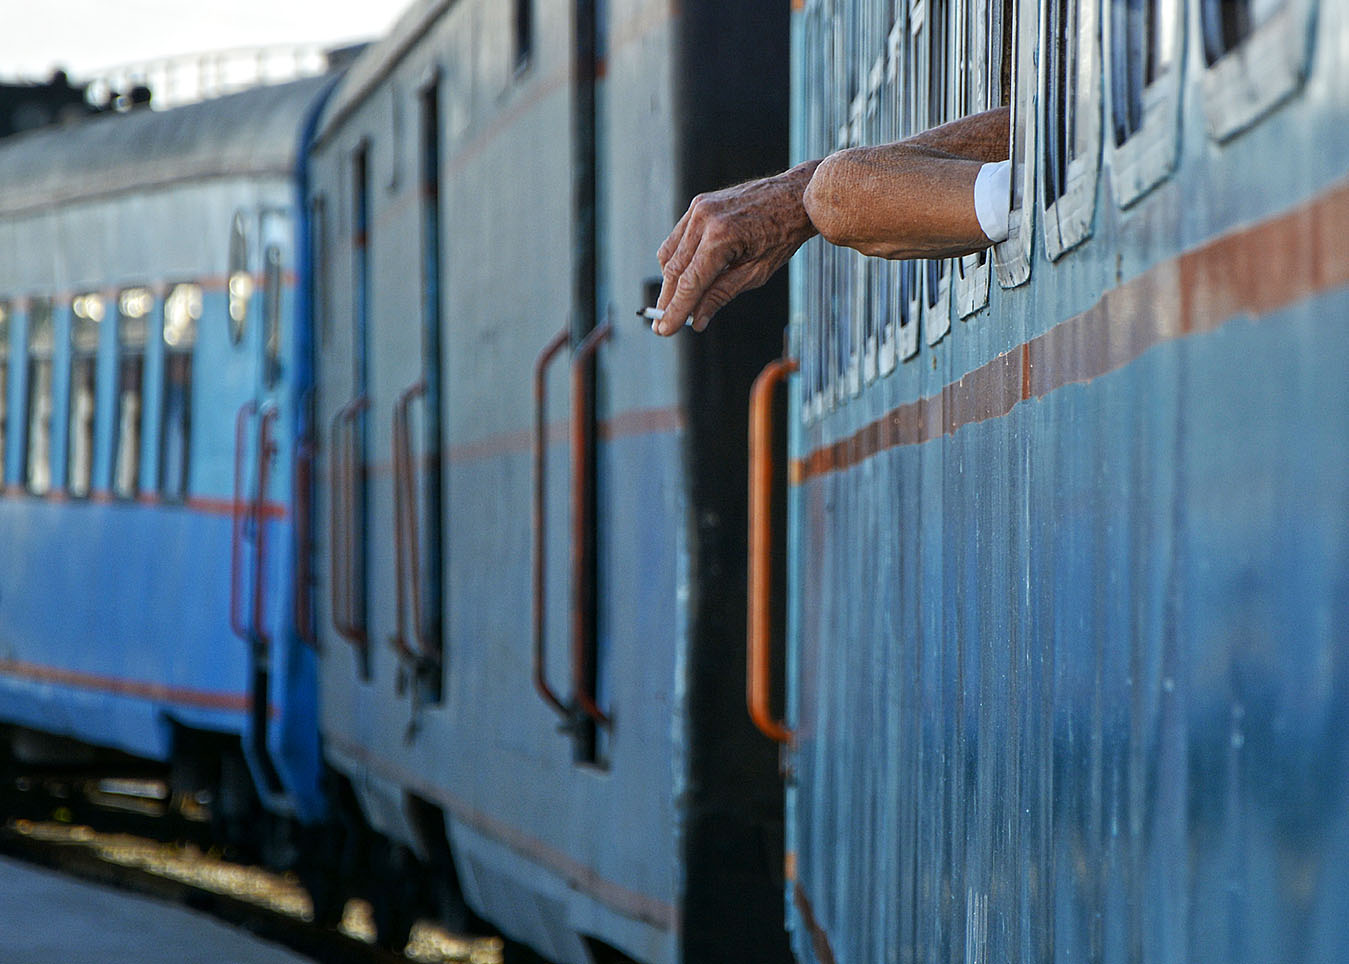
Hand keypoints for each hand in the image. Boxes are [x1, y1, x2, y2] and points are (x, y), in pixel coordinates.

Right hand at [653, 159, 819, 335]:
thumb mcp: (757, 272)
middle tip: (662, 324)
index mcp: (721, 236)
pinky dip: (677, 260)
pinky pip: (677, 238)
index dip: (675, 310)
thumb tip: (697, 320)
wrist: (794, 196)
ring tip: (676, 304)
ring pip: (669, 254)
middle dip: (668, 300)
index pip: (690, 283)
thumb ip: (722, 294)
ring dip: (670, 282)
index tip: (664, 330)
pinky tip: (686, 277)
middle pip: (674, 270)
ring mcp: (698, 208)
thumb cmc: (782, 234)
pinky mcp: (698, 204)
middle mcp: (704, 219)